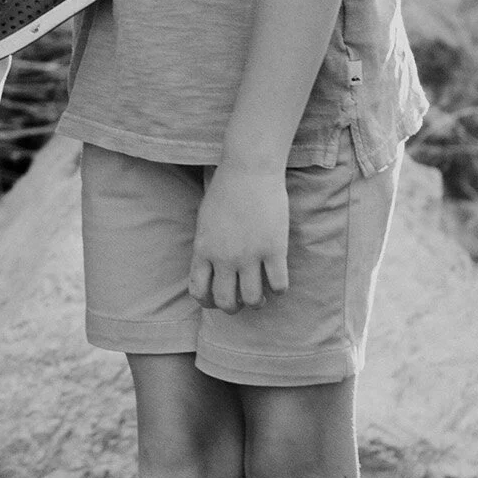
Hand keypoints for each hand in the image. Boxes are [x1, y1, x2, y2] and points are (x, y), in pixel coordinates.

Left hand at [190, 162, 290, 312]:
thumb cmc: (225, 190)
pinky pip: (278, 285)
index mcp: (203, 250)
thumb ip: (206, 246)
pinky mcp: (274, 249)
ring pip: (253, 298)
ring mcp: (250, 255)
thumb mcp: (204, 221)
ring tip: (261, 294)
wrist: (249, 170)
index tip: (216, 300)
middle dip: (233, 306)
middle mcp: (224, 257)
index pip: (199, 291)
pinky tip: (278, 281)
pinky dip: (279, 289)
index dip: (207, 302)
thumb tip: (209, 267)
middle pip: (226, 301)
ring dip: (257, 301)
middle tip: (241, 299)